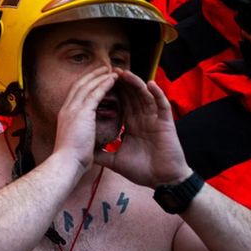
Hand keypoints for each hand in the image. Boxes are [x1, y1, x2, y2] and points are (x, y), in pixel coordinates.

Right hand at [52, 66, 117, 169]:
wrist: (66, 162)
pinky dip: (104, 84)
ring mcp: (73, 109)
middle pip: (79, 85)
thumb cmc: (71, 158)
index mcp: (64, 116)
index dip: (85, 85)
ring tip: (111, 70)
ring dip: (100, 76)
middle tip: (103, 68)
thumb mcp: (73, 142)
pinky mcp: (82, 112)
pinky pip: (95, 92)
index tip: (95, 80)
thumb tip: (85, 137)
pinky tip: (113, 79)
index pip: (74, 94)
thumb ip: (79, 134)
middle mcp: (66, 109)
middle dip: (91, 75)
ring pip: (87, 85)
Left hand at [95, 70, 190, 186]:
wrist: (161, 181)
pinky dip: (157, 93)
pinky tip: (150, 83)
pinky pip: (162, 105)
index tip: (98, 82)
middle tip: (109, 70)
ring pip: (145, 96)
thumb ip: (101, 154)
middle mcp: (143, 119)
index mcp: (131, 125)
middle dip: (121, 83)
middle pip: (131, 96)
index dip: (111, 93)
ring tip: (124, 72)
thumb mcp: (115, 161)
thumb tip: (83, 153)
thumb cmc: (142, 170)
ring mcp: (155, 119)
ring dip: (135, 84)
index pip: (120, 104)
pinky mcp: (166, 123)